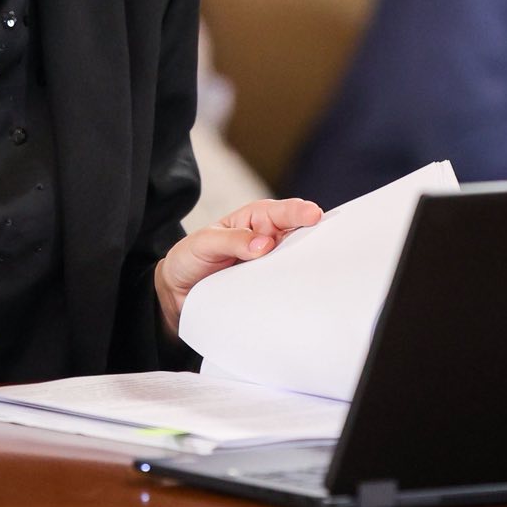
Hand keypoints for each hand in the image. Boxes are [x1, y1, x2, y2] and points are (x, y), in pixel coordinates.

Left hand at [153, 198, 322, 334]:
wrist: (178, 292)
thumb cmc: (191, 258)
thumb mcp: (204, 243)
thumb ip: (232, 240)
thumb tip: (265, 244)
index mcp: (255, 220)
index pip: (282, 212)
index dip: (299, 212)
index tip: (313, 215)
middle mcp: (268, 241)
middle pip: (299, 237)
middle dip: (316, 238)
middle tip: (327, 244)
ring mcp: (270, 267)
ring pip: (296, 264)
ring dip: (307, 266)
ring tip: (318, 270)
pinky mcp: (268, 290)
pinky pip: (285, 288)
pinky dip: (294, 290)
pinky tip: (301, 295)